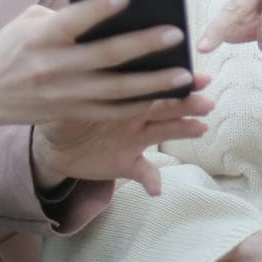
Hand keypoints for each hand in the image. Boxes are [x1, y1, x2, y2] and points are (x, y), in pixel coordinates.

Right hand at [0, 0, 203, 140]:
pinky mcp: (70, 113)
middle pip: (105, 57)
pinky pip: (111, 111)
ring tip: (185, 74)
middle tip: (176, 33)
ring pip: (117, 91)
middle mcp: (53, 67)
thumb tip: (108, 10)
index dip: (99, 8)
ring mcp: (64, 95)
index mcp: (40, 37)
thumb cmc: (7, 48)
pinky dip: (139, 104)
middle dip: (144, 45)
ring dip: (154, 83)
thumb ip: (65, 16)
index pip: (72, 21)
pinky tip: (164, 97)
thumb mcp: (28, 23)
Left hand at [32, 72, 213, 194]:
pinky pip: (144, 172)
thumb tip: (80, 72)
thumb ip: (78, 87)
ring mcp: (134, 139)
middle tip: (207, 102)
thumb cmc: (63, 111)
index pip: (152, 84)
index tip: (196, 76)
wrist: (55, 144)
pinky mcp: (126, 163)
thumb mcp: (66, 96)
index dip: (175, 80)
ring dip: (183, 130)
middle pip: (166, 106)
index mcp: (124, 94)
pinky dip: (152, 181)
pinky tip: (157, 189)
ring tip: (201, 128)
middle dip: (188, 103)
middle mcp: (136, 115)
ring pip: (164, 132)